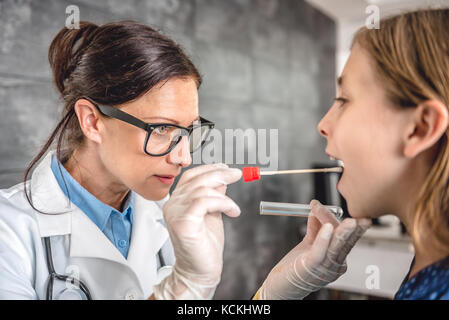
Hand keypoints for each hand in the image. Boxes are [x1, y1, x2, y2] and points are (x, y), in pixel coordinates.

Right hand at [152, 163, 241, 299]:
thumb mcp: (212, 213)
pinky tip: (232, 211)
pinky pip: (205, 202)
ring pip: (201, 189)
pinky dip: (223, 203)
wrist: (200, 270)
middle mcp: (173, 205)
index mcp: (177, 201)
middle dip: (220, 174)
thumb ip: (214, 195)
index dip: (209, 168)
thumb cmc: (204, 245)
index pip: (190, 175)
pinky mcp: (183, 222)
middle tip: (237, 174)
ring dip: (224, 195)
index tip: (226, 168)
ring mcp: (175, 213)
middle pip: (197, 179)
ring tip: (234, 207)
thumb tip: (222, 179)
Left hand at [256, 199, 370, 299]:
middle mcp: (334, 265)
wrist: (281, 285)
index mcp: (337, 259)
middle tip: (362, 218)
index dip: (347, 224)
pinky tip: (327, 228)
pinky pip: (320, 251)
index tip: (351, 213)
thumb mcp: (308, 244)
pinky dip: (324, 239)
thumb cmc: (295, 267)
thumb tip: (316, 210)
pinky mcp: (310, 267)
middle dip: (353, 230)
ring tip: (350, 222)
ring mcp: (324, 268)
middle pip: (344, 242)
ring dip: (342, 233)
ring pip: (336, 246)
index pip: (346, 238)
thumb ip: (315, 228)